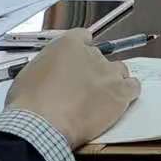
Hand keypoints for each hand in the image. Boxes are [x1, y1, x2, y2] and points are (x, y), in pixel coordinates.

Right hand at [5, 30, 139, 147]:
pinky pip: (133, 87)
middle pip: (100, 57)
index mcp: (68, 44)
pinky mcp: (121, 91)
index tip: (76, 64)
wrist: (41, 124)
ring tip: (98, 100)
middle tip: (81, 91)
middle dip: (92, 71)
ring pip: (119, 70)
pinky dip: (127, 93)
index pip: (82, 37)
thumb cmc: (28, 103)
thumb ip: (47, 68)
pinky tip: (116, 104)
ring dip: (111, 82)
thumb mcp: (28, 75)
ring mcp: (109, 71)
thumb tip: (52, 75)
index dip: (80, 50)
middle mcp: (92, 53)